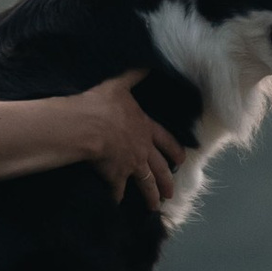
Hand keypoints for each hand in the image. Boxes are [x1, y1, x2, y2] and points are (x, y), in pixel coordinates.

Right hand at [70, 71, 185, 209]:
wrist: (90, 125)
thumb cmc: (104, 104)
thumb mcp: (120, 85)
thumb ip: (133, 76)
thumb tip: (147, 63)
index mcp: (145, 128)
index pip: (165, 141)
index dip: (174, 151)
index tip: (181, 161)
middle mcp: (142, 149)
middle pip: (159, 169)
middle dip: (166, 182)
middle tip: (171, 193)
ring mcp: (130, 165)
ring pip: (145, 184)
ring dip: (151, 196)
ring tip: (155, 208)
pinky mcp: (115, 177)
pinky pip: (118, 191)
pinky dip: (118, 199)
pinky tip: (117, 205)